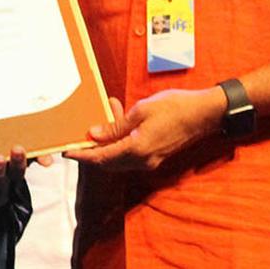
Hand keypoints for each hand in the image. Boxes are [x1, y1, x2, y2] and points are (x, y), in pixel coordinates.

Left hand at [64, 90, 223, 171]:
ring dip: (106, 143)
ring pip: (118, 157)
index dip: (82, 156)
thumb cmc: (173, 107)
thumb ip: (116, 126)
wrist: (203, 114)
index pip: (101, 158)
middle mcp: (143, 161)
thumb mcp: (140, 111)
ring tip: (100, 119)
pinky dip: (119, 141)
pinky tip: (117, 121)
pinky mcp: (155, 155)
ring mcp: (150, 160)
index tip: (66, 152)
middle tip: (76, 138)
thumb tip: (94, 134)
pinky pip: (129, 153)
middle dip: (91, 150)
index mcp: (137, 149)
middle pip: (108, 161)